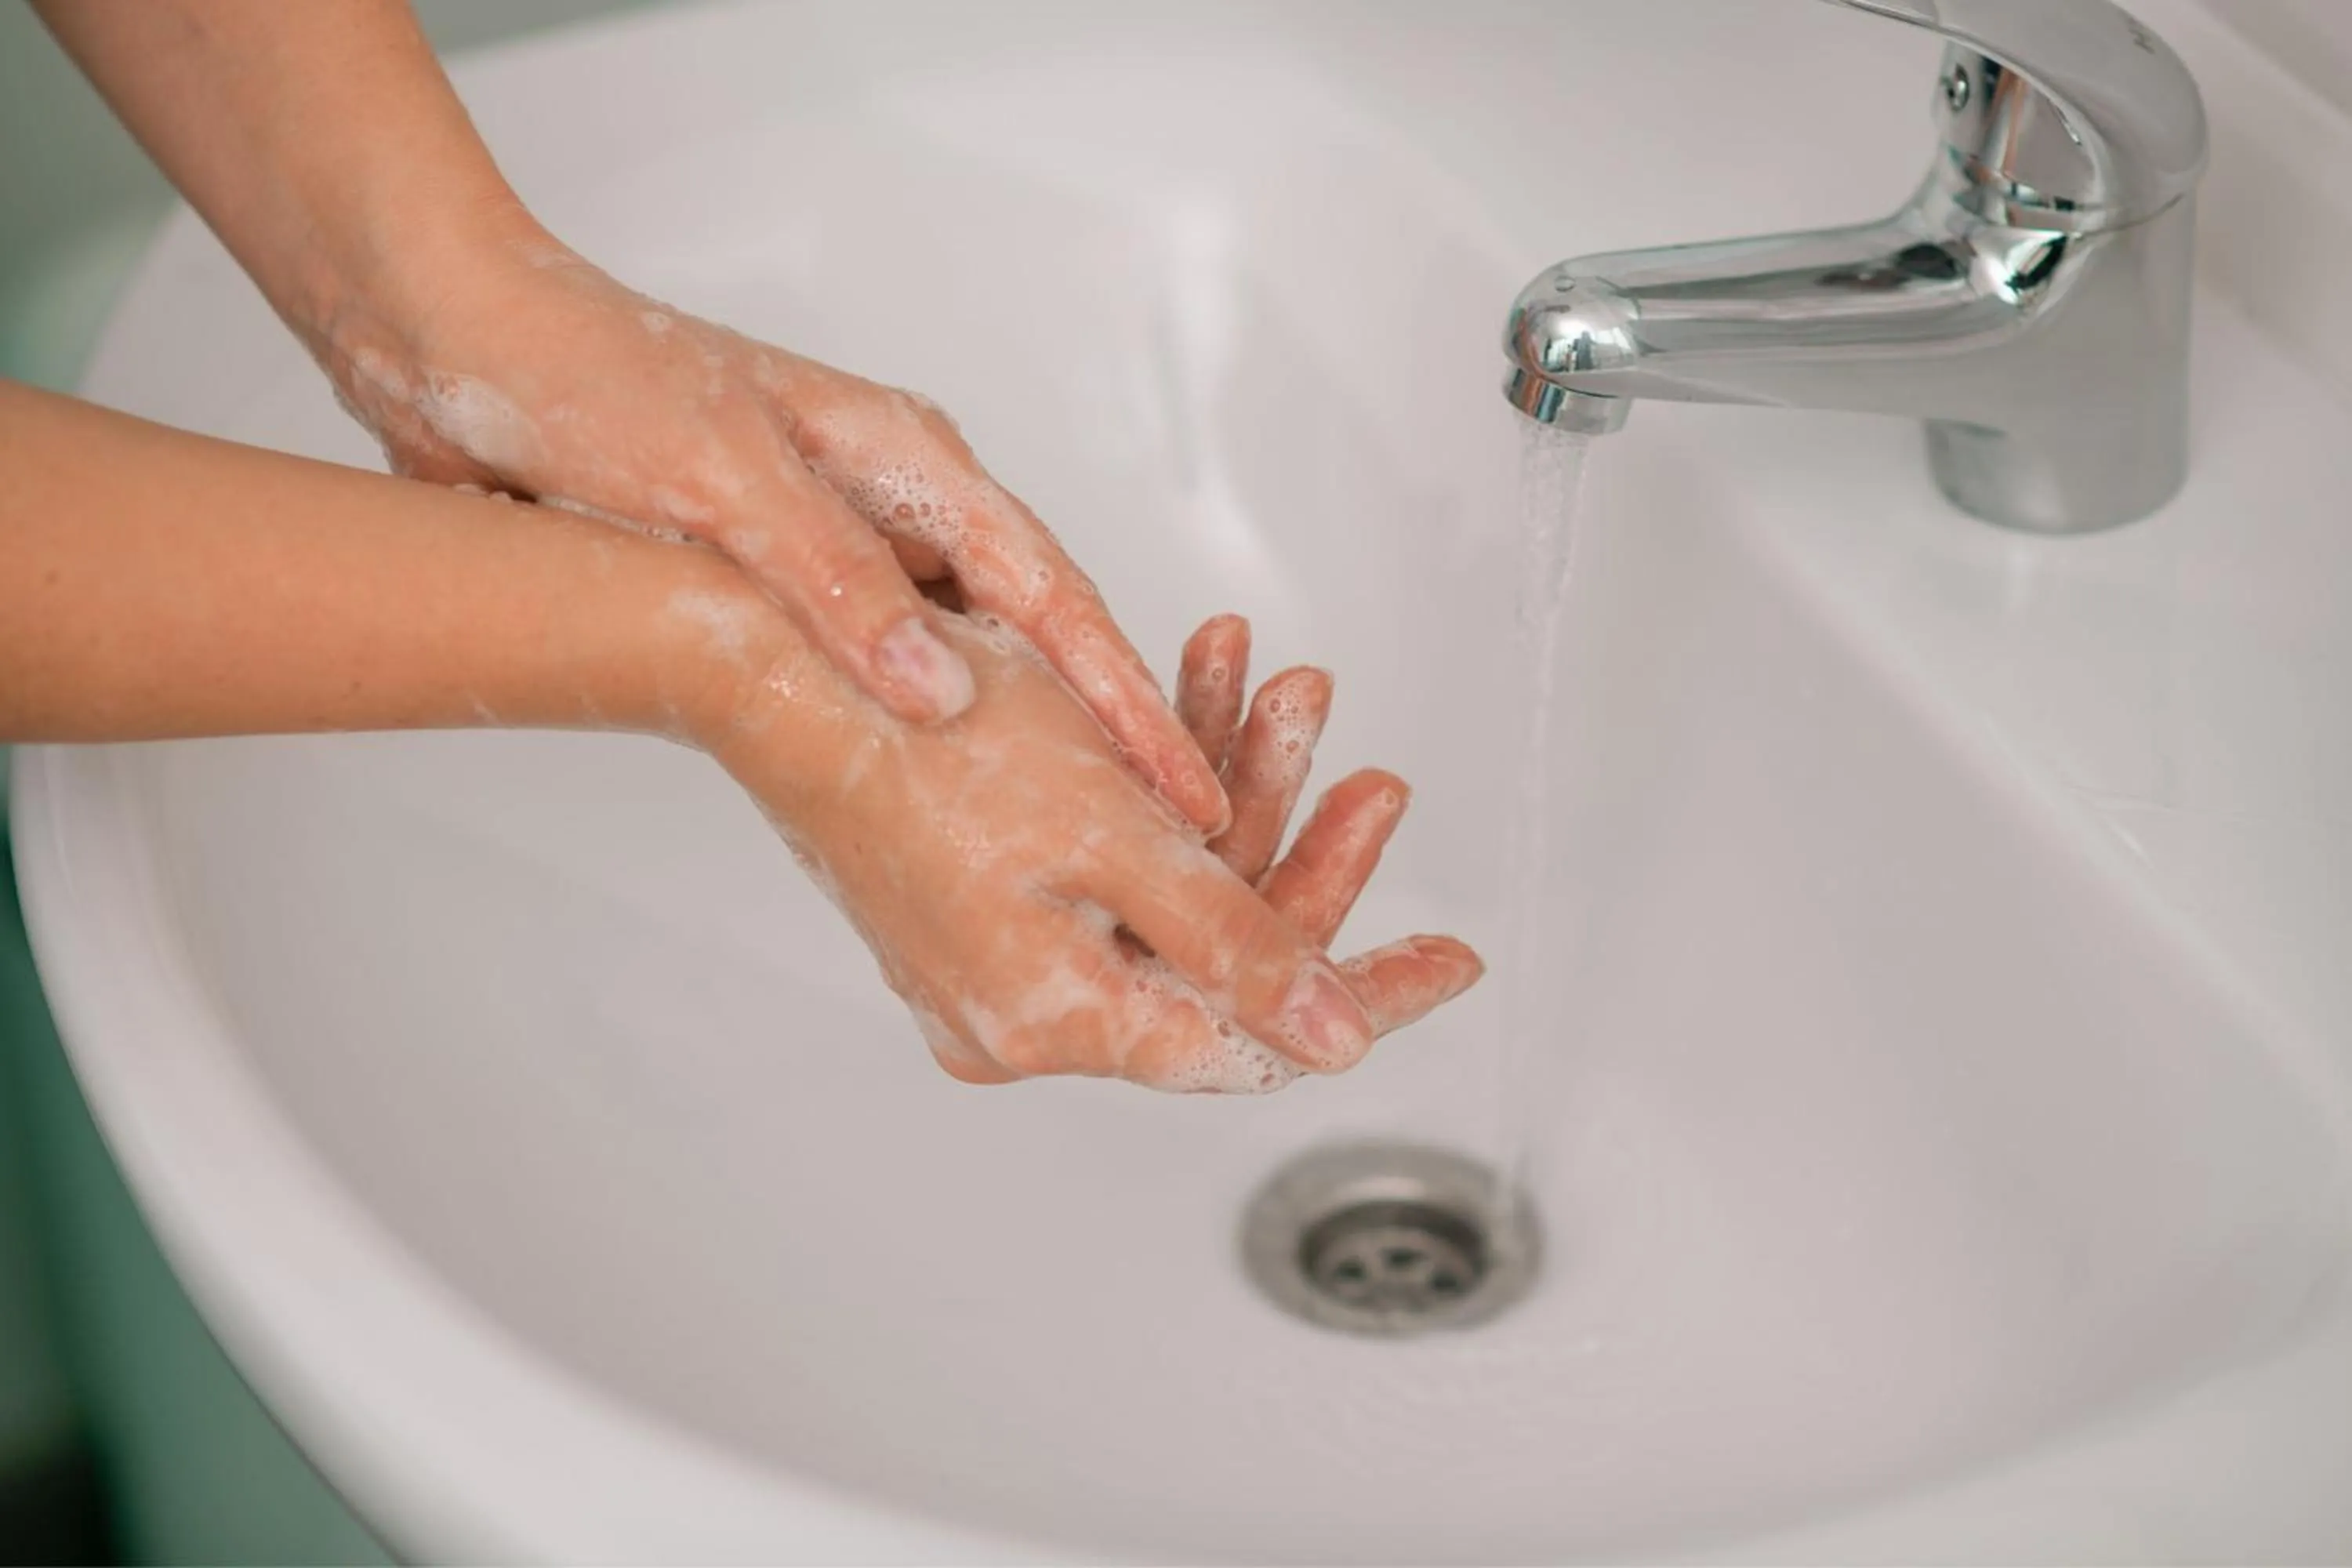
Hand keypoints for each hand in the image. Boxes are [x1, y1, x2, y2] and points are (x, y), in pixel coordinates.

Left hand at [313, 226, 1230, 833]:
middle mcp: (890, 503)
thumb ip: (840, 587)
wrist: (454, 344)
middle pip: (1027, 635)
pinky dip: (905, 736)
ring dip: (1005, 743)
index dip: (1128, 705)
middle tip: (1161, 844)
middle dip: (1095, 736)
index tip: (1189, 793)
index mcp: (909, 459)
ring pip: (949, 661)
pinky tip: (921, 799)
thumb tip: (950, 698)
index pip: (1053, 600)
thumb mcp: (724, 485)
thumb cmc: (588, 383)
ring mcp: (835, 543)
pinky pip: (864, 673)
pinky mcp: (770, 582)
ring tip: (1066, 843)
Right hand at [707, 609, 1481, 1091]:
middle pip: (1212, 958)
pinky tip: (1203, 702)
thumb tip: (1332, 1042)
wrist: (780, 670)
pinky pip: (1105, 867)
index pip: (1254, 1036)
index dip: (1366, 992)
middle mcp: (1021, 1016)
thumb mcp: (1121, 835)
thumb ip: (1239, 943)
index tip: (1453, 960)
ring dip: (1232, 790)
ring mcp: (995, 964)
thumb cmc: (930, 736)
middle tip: (1370, 779)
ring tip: (1282, 694)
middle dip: (1298, 848)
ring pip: (1162, 894)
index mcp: (1057, 1021)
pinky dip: (1158, 790)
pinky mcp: (978, 907)